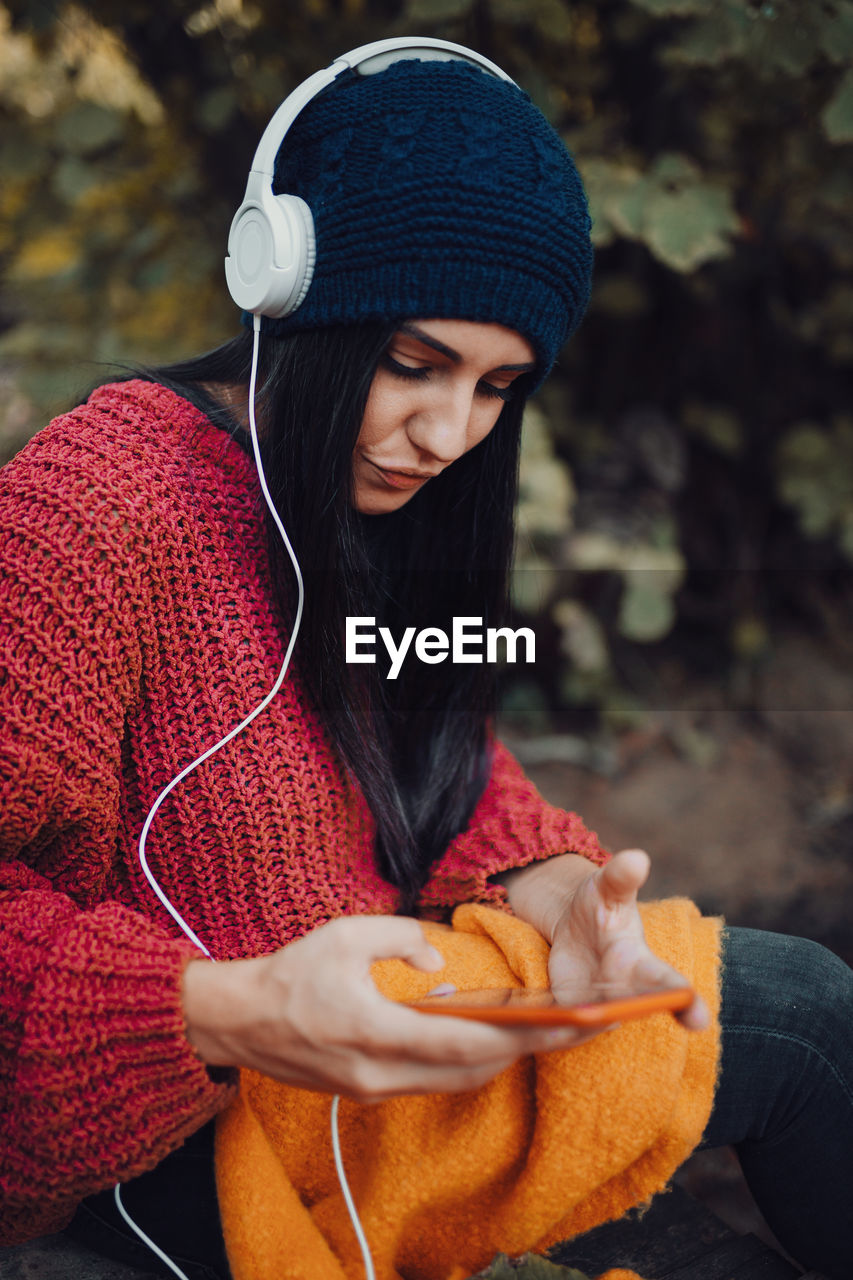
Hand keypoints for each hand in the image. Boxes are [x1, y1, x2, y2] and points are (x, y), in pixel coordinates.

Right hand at [182, 915, 592, 1102]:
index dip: (518, 1037)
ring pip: (451, 1082)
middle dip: (520, 1052)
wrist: (238, 1021)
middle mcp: (378, 1073)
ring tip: (534, 1033)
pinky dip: (461, 1064)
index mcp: (374, 1031)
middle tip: (565, 1030)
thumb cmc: (290, 974)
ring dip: (493, 1060)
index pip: (462, 1043)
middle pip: (468, 1073)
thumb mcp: (344, 935)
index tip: (561, 1026)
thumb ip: (401, 938)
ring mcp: (372, 1089)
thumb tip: (437, 959)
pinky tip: (480, 1038)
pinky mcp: (366, 1091)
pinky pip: (429, 1083)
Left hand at [547, 849, 708, 1031]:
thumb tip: (636, 858)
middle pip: (632, 1011)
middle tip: (614, 1020)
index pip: (670, 985)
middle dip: (628, 1016)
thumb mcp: (609, 887)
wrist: (573, 925)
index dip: (687, 1003)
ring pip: (591, 1024)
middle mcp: (626, 992)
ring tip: (564, 1018)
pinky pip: (560, 1026)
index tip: (700, 1020)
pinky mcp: (567, 1011)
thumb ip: (622, 876)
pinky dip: (550, 1028)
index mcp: (643, 963)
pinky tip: (539, 1024)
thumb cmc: (602, 905)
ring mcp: (596, 1005)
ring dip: (580, 1023)